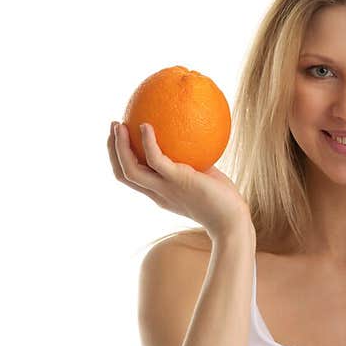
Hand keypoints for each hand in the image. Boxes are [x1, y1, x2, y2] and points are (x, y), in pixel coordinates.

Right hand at [107, 121, 253, 240]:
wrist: (232, 221)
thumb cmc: (223, 200)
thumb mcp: (204, 178)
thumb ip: (195, 162)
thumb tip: (196, 137)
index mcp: (160, 194)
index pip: (131, 178)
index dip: (120, 158)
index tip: (121, 137)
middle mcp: (158, 193)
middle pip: (123, 174)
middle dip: (112, 150)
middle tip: (113, 126)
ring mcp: (165, 188)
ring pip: (130, 169)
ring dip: (120, 146)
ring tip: (119, 124)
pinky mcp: (178, 180)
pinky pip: (155, 159)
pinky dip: (147, 142)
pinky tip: (146, 125)